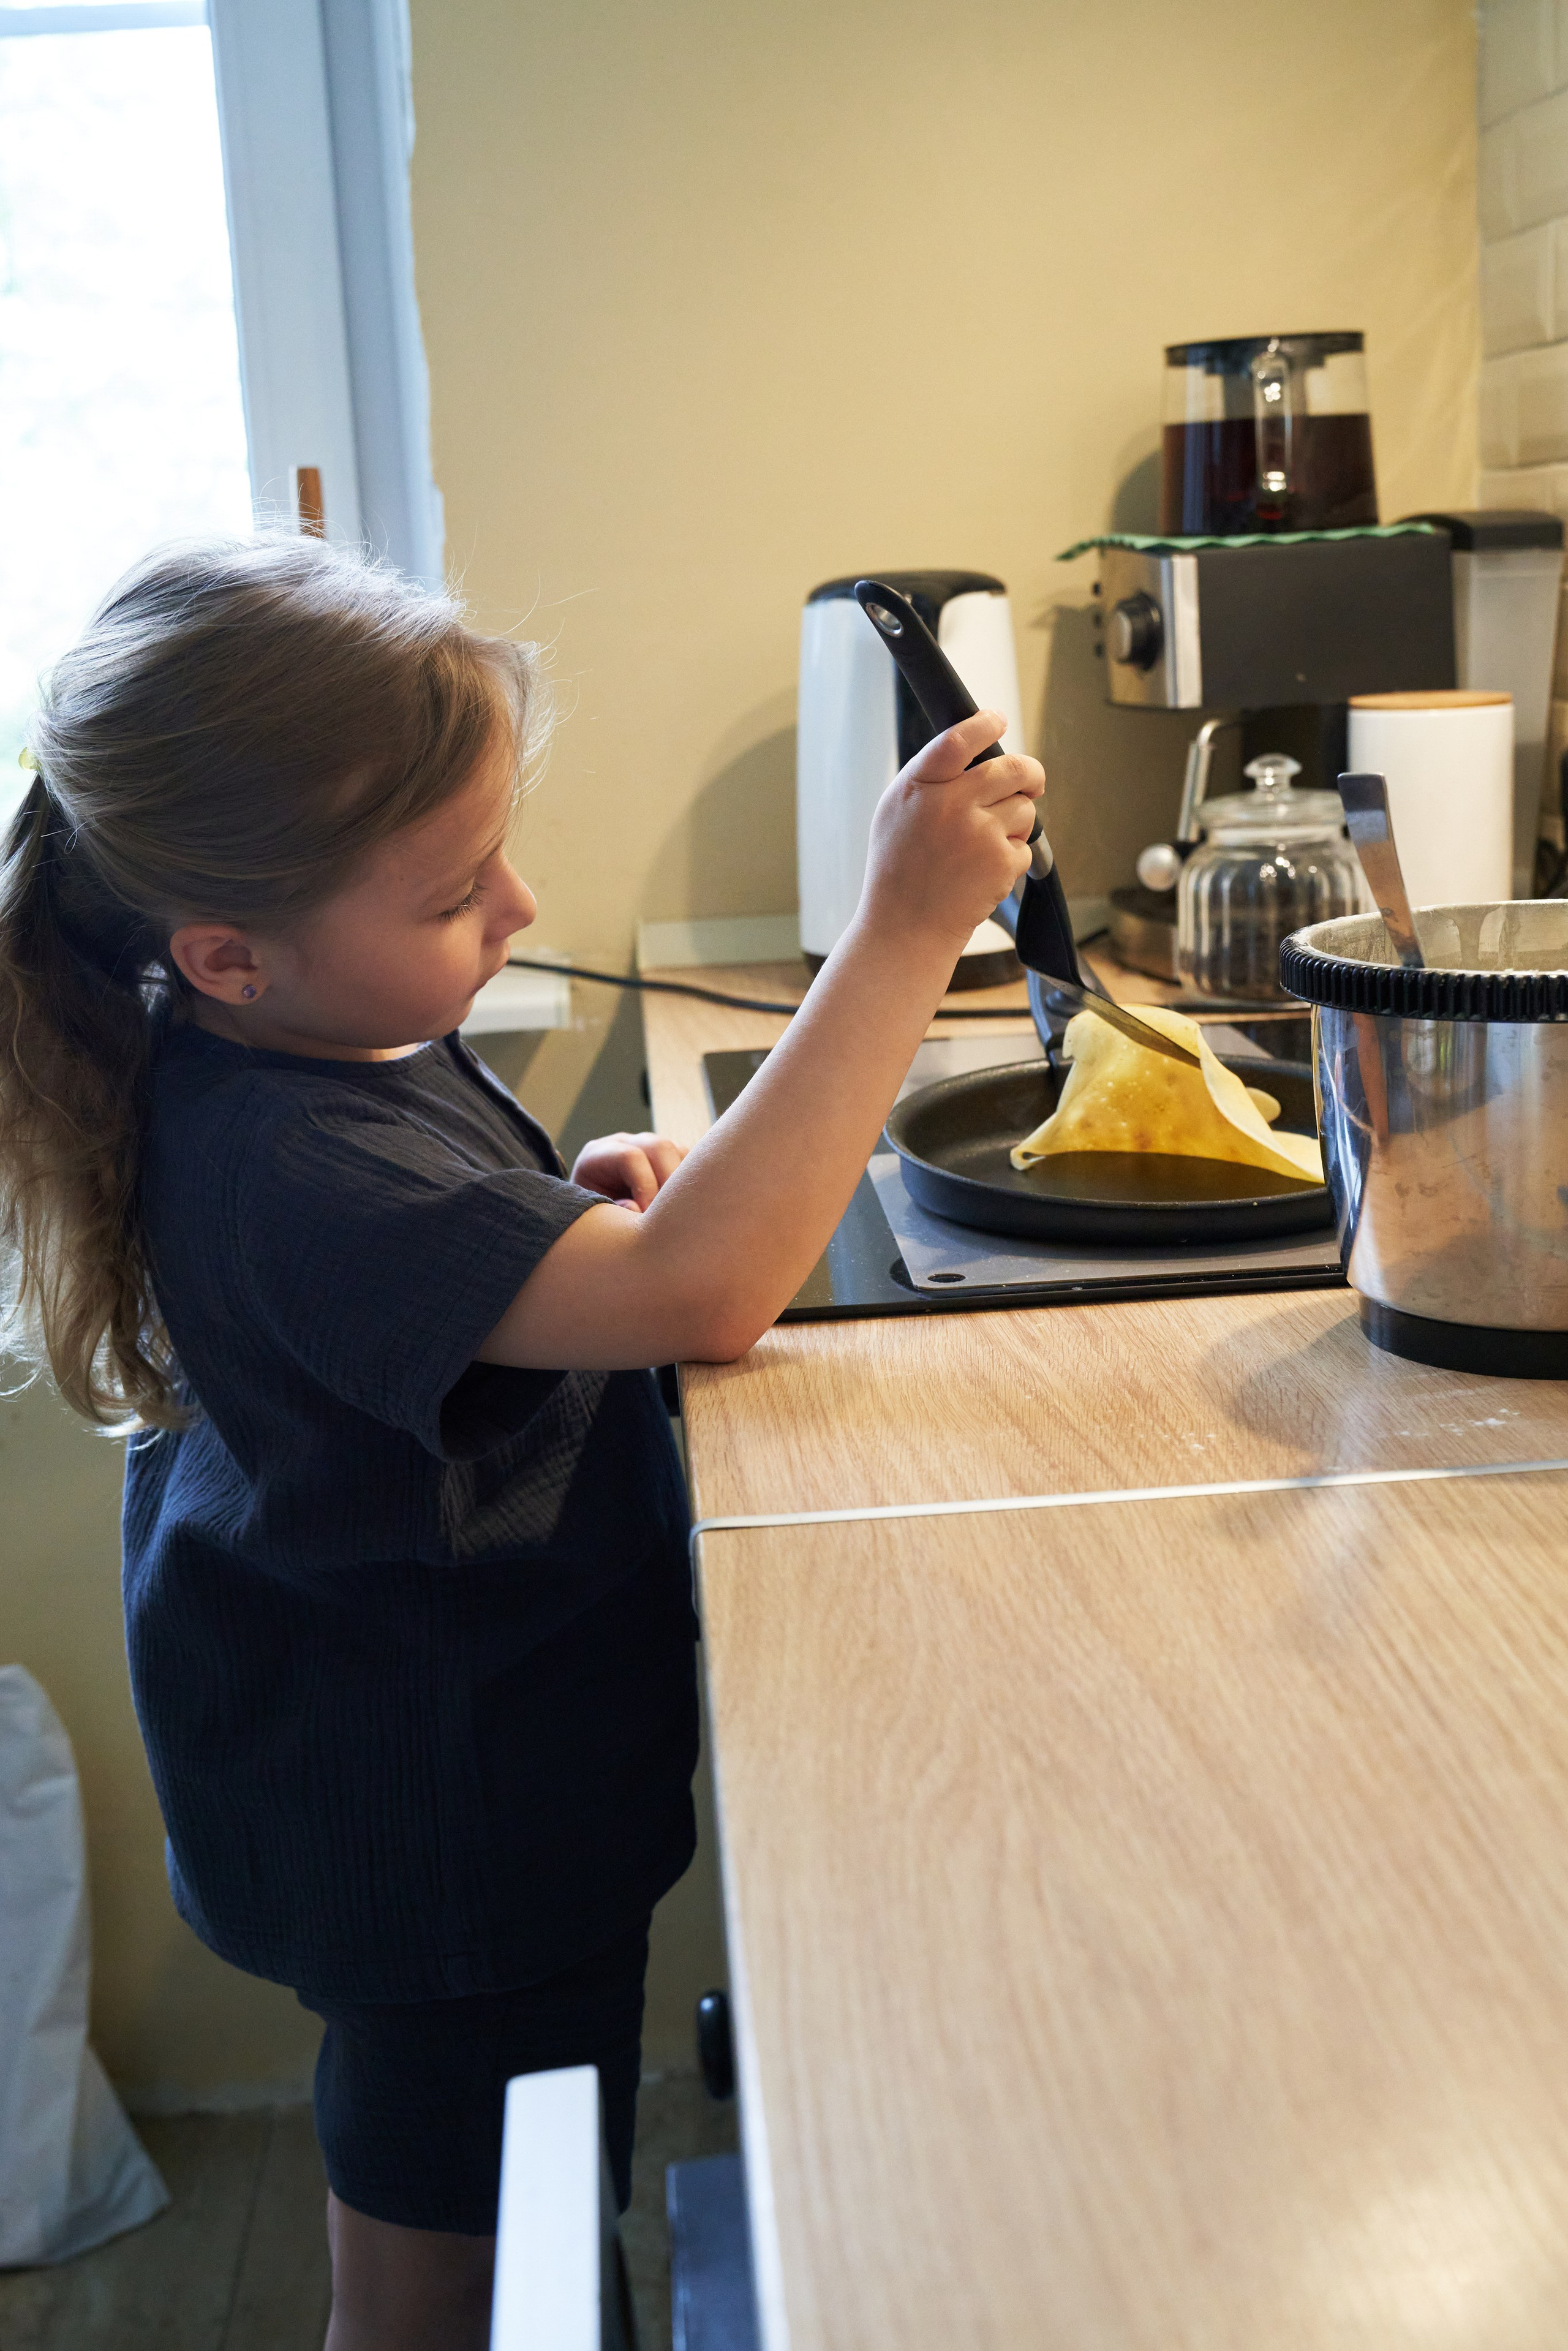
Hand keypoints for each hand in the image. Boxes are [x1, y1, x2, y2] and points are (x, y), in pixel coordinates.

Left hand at [570, 1130, 686, 1213]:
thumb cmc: (592, 1214)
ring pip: (680, 1152)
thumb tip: (636, 1208)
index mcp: (599, 1154)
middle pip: (660, 1147)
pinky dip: (691, 1183)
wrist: (593, 1211)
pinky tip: (684, 1207)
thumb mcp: (593, 1215)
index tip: (648, 1216)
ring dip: (684, 1184)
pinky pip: (690, 1162)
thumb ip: (613, 1211)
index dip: (645, 1187)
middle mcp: (626, 1143)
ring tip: (677, 1213)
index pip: (631, 1157)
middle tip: (670, 1216)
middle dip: (670, 1183)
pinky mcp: (667, 1157)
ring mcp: (648, 1147)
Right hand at [860, 709, 1041, 953]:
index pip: (959, 739)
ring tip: (982, 846)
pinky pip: (1024, 846)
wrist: (906, 927)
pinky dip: (1011, 857)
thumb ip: (931, 777)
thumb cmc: (899, 869)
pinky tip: (981, 872)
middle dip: (1030, 773)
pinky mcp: (1001, 862)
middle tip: (1032, 781)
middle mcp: (950, 804)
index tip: (996, 720)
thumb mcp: (896, 811)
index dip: (984, 724)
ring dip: (1014, 823)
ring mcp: (979, 833)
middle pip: (1011, 768)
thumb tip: (977, 752)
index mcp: (919, 786)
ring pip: (1024, 808)